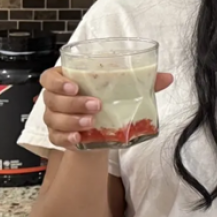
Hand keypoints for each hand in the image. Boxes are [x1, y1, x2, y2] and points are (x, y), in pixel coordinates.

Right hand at [39, 66, 173, 148]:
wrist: (102, 128)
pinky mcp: (58, 136)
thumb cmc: (107, 101)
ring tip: (91, 122)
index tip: (75, 86)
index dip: (58, 81)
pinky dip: (66, 138)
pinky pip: (56, 138)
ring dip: (72, 120)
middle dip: (74, 103)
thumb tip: (167, 78)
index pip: (50, 77)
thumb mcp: (123, 89)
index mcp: (67, 80)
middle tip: (96, 105)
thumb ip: (143, 81)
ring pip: (54, 119)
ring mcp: (55, 118)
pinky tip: (78, 138)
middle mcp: (57, 99)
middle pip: (53, 99)